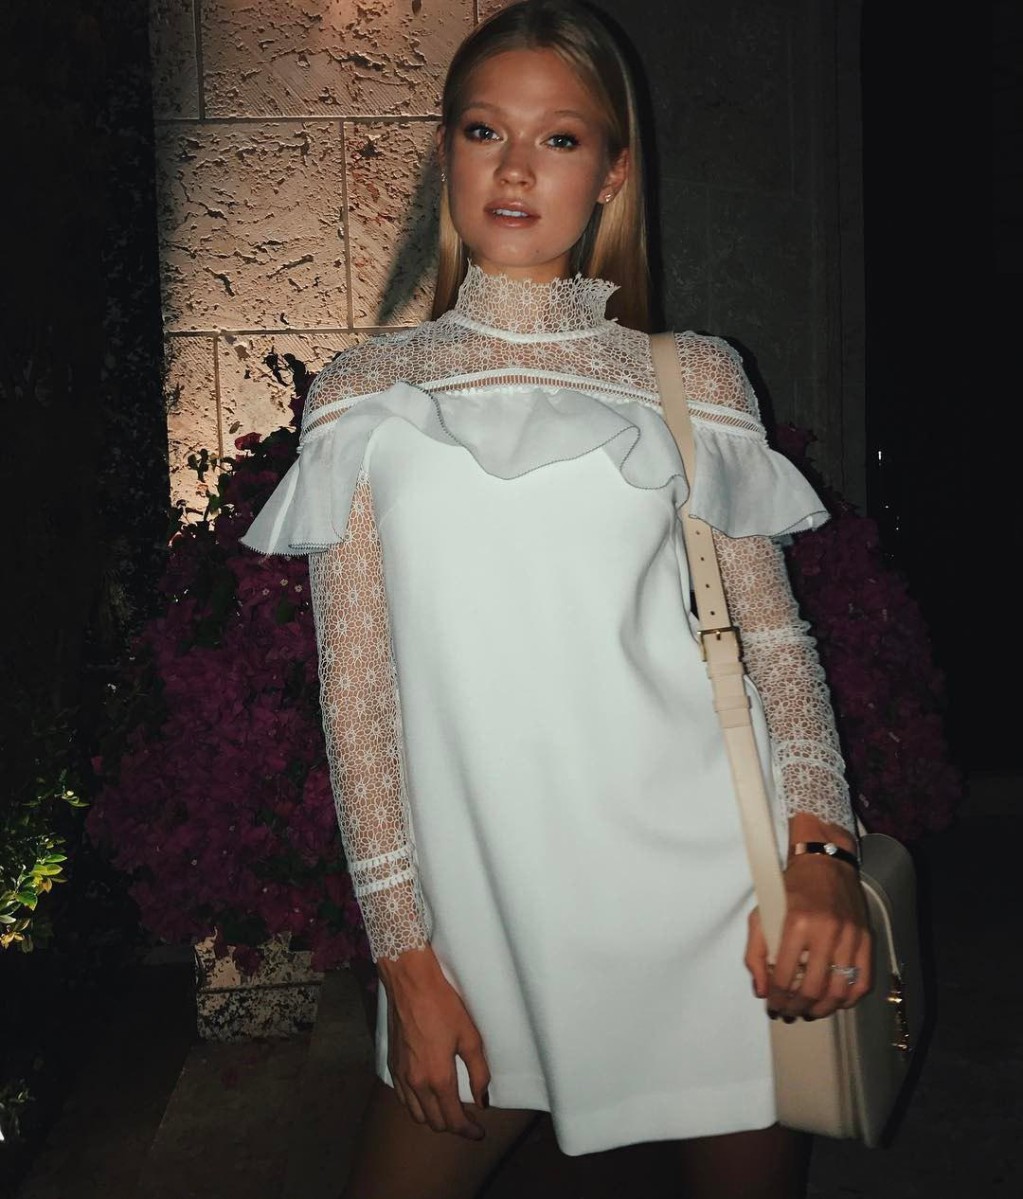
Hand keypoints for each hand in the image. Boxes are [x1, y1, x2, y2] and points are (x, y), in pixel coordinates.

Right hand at [377, 945, 489, 1138]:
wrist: (411, 984)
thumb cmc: (443, 1005)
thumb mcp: (470, 1036)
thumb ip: (478, 1071)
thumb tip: (482, 1098)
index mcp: (438, 1078)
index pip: (453, 1120)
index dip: (468, 1131)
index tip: (479, 1132)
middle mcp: (416, 1083)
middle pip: (434, 1122)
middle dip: (453, 1126)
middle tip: (468, 1120)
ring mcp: (401, 1076)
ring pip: (416, 1114)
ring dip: (434, 1118)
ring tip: (449, 1110)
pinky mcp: (392, 1065)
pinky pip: (404, 1099)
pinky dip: (417, 1106)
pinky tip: (427, 1096)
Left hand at [745, 855, 871, 1019]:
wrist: (824, 861)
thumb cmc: (790, 888)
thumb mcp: (761, 913)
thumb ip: (755, 953)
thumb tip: (762, 992)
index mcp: (796, 923)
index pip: (785, 977)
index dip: (777, 999)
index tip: (773, 1006)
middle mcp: (825, 930)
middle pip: (813, 989)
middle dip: (798, 1008)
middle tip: (790, 1013)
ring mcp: (849, 935)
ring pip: (839, 990)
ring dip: (823, 1009)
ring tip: (810, 1012)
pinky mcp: (865, 938)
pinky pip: (863, 981)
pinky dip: (849, 999)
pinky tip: (835, 1002)